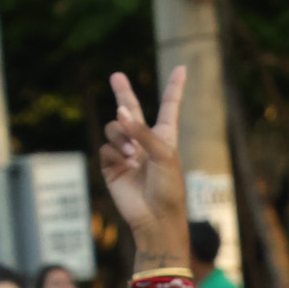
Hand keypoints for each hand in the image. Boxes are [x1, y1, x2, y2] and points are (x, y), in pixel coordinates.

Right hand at [101, 67, 191, 261]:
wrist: (155, 219)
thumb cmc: (169, 189)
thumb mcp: (164, 156)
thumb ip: (143, 132)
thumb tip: (120, 112)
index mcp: (165, 138)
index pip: (169, 108)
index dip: (174, 88)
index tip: (183, 68)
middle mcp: (145, 142)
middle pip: (131, 110)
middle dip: (123, 93)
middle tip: (116, 75)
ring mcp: (127, 153)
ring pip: (114, 128)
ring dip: (121, 136)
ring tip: (132, 154)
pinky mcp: (112, 165)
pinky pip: (105, 148)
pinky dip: (114, 154)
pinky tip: (124, 165)